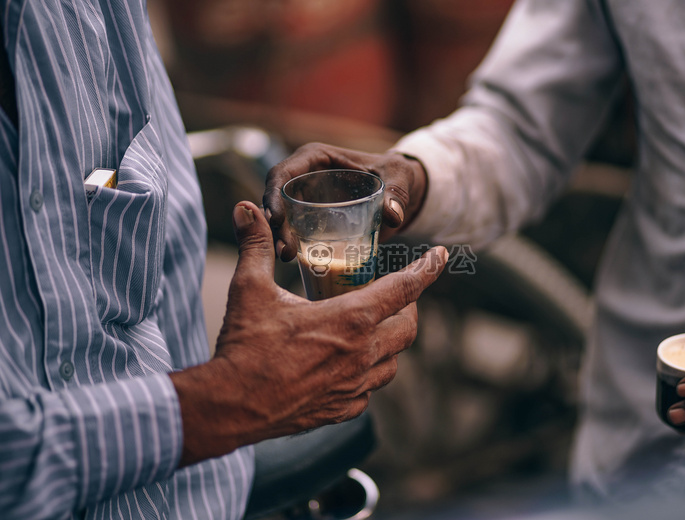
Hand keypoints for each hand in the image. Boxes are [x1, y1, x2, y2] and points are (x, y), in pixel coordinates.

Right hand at [170, 202, 447, 465]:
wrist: (231, 407)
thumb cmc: (245, 347)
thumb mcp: (250, 289)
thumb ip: (256, 247)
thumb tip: (248, 210)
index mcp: (351, 319)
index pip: (405, 288)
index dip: (428, 269)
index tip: (442, 256)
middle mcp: (363, 353)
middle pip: (408, 328)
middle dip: (408, 308)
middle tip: (395, 296)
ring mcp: (355, 385)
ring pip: (393, 362)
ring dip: (390, 342)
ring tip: (372, 330)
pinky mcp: (342, 409)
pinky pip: (369, 390)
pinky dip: (367, 374)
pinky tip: (348, 366)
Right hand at [262, 143, 427, 260]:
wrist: (401, 192)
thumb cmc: (397, 175)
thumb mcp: (399, 178)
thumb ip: (396, 194)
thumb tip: (393, 216)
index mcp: (316, 158)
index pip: (283, 173)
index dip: (273, 194)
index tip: (277, 219)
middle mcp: (305, 176)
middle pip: (277, 198)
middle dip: (275, 224)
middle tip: (284, 251)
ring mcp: (307, 199)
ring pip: (282, 218)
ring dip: (280, 237)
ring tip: (287, 257)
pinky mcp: (313, 219)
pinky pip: (296, 232)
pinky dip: (294, 245)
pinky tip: (296, 262)